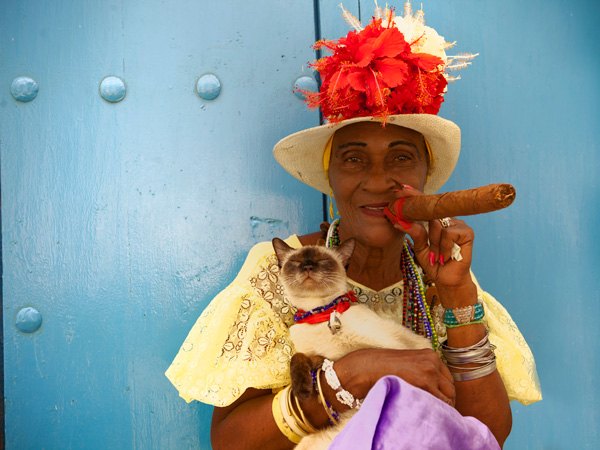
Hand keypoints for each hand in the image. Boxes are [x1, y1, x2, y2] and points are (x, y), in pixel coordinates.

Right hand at [335, 347, 455, 406]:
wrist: (367, 367)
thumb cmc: (384, 368)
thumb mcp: (408, 363)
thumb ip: (423, 370)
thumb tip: (436, 390)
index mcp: (430, 354)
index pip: (448, 378)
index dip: (444, 392)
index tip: (439, 401)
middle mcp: (433, 361)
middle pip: (450, 388)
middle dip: (446, 401)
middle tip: (436, 410)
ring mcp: (430, 371)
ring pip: (448, 397)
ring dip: (442, 406)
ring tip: (430, 412)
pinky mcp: (425, 383)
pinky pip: (439, 403)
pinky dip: (435, 409)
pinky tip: (424, 411)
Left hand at [390, 186, 474, 289]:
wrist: (447, 280)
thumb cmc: (434, 262)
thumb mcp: (420, 247)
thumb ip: (415, 233)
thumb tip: (401, 221)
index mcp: (437, 221)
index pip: (426, 204)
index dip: (415, 195)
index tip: (401, 189)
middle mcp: (448, 219)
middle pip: (431, 212)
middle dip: (421, 222)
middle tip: (411, 227)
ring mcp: (458, 224)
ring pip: (437, 225)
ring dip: (433, 244)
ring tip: (437, 256)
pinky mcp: (467, 232)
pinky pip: (447, 233)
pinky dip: (443, 247)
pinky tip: (445, 257)